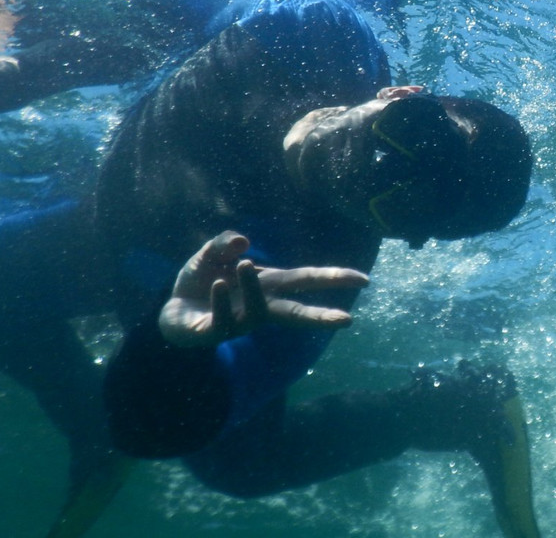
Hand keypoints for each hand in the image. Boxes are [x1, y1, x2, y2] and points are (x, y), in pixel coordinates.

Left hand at [158, 230, 369, 347]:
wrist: (171, 309)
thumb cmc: (202, 280)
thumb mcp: (212, 252)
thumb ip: (225, 242)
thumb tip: (243, 242)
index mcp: (268, 284)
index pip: (306, 280)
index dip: (334, 279)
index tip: (364, 280)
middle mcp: (260, 306)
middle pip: (296, 314)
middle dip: (321, 317)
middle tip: (347, 322)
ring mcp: (240, 322)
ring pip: (256, 310)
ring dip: (252, 285)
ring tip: (244, 265)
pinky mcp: (215, 333)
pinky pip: (222, 318)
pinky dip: (221, 298)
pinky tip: (216, 284)